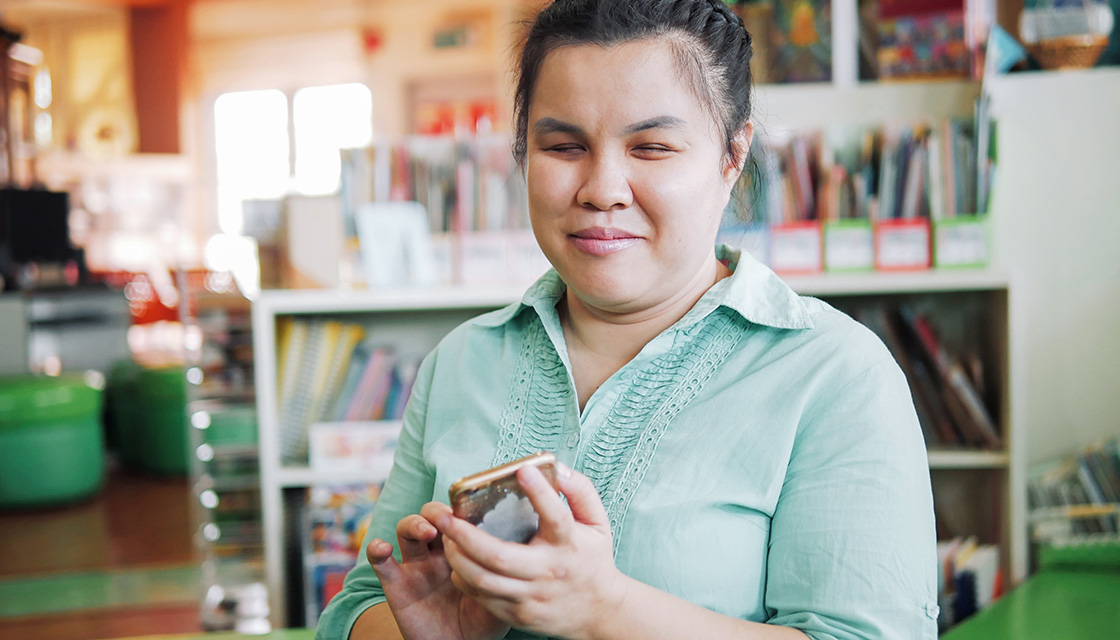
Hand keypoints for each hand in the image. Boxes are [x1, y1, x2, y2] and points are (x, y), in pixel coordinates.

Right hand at [367, 503, 509, 639]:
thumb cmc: (482, 623)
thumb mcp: (501, 597)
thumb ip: (506, 577)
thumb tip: (522, 555)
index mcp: (464, 550)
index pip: (459, 518)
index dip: (460, 508)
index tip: (469, 510)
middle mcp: (438, 552)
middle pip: (430, 516)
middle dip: (435, 511)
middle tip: (446, 518)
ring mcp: (416, 566)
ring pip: (406, 530)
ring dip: (413, 524)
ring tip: (426, 532)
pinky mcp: (397, 584)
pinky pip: (381, 563)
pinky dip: (377, 550)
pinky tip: (383, 549)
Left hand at [437, 463, 627, 639]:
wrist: (600, 611)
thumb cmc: (592, 559)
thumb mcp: (597, 521)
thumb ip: (580, 491)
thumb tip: (557, 469)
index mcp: (569, 544)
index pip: (556, 516)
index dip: (540, 492)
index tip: (522, 470)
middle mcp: (548, 572)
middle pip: (499, 556)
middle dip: (464, 535)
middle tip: (443, 516)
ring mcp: (532, 597)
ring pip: (483, 580)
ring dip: (457, 558)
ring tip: (446, 538)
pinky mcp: (519, 614)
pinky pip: (483, 598)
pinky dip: (465, 579)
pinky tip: (458, 563)